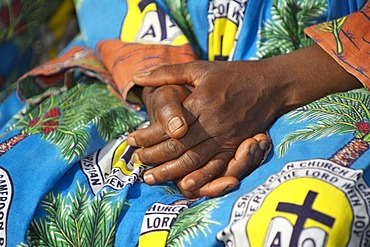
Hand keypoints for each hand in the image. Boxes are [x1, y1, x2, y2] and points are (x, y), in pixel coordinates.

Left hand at [131, 44, 360, 196]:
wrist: (269, 85)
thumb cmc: (232, 75)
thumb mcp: (199, 68)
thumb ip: (166, 73)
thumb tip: (136, 76)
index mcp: (201, 102)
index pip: (168, 125)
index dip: (148, 135)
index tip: (132, 140)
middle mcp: (213, 123)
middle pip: (178, 146)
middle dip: (154, 156)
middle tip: (136, 161)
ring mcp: (226, 137)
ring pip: (194, 160)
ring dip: (170, 171)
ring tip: (150, 178)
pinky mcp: (236, 147)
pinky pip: (216, 167)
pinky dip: (200, 178)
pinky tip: (185, 185)